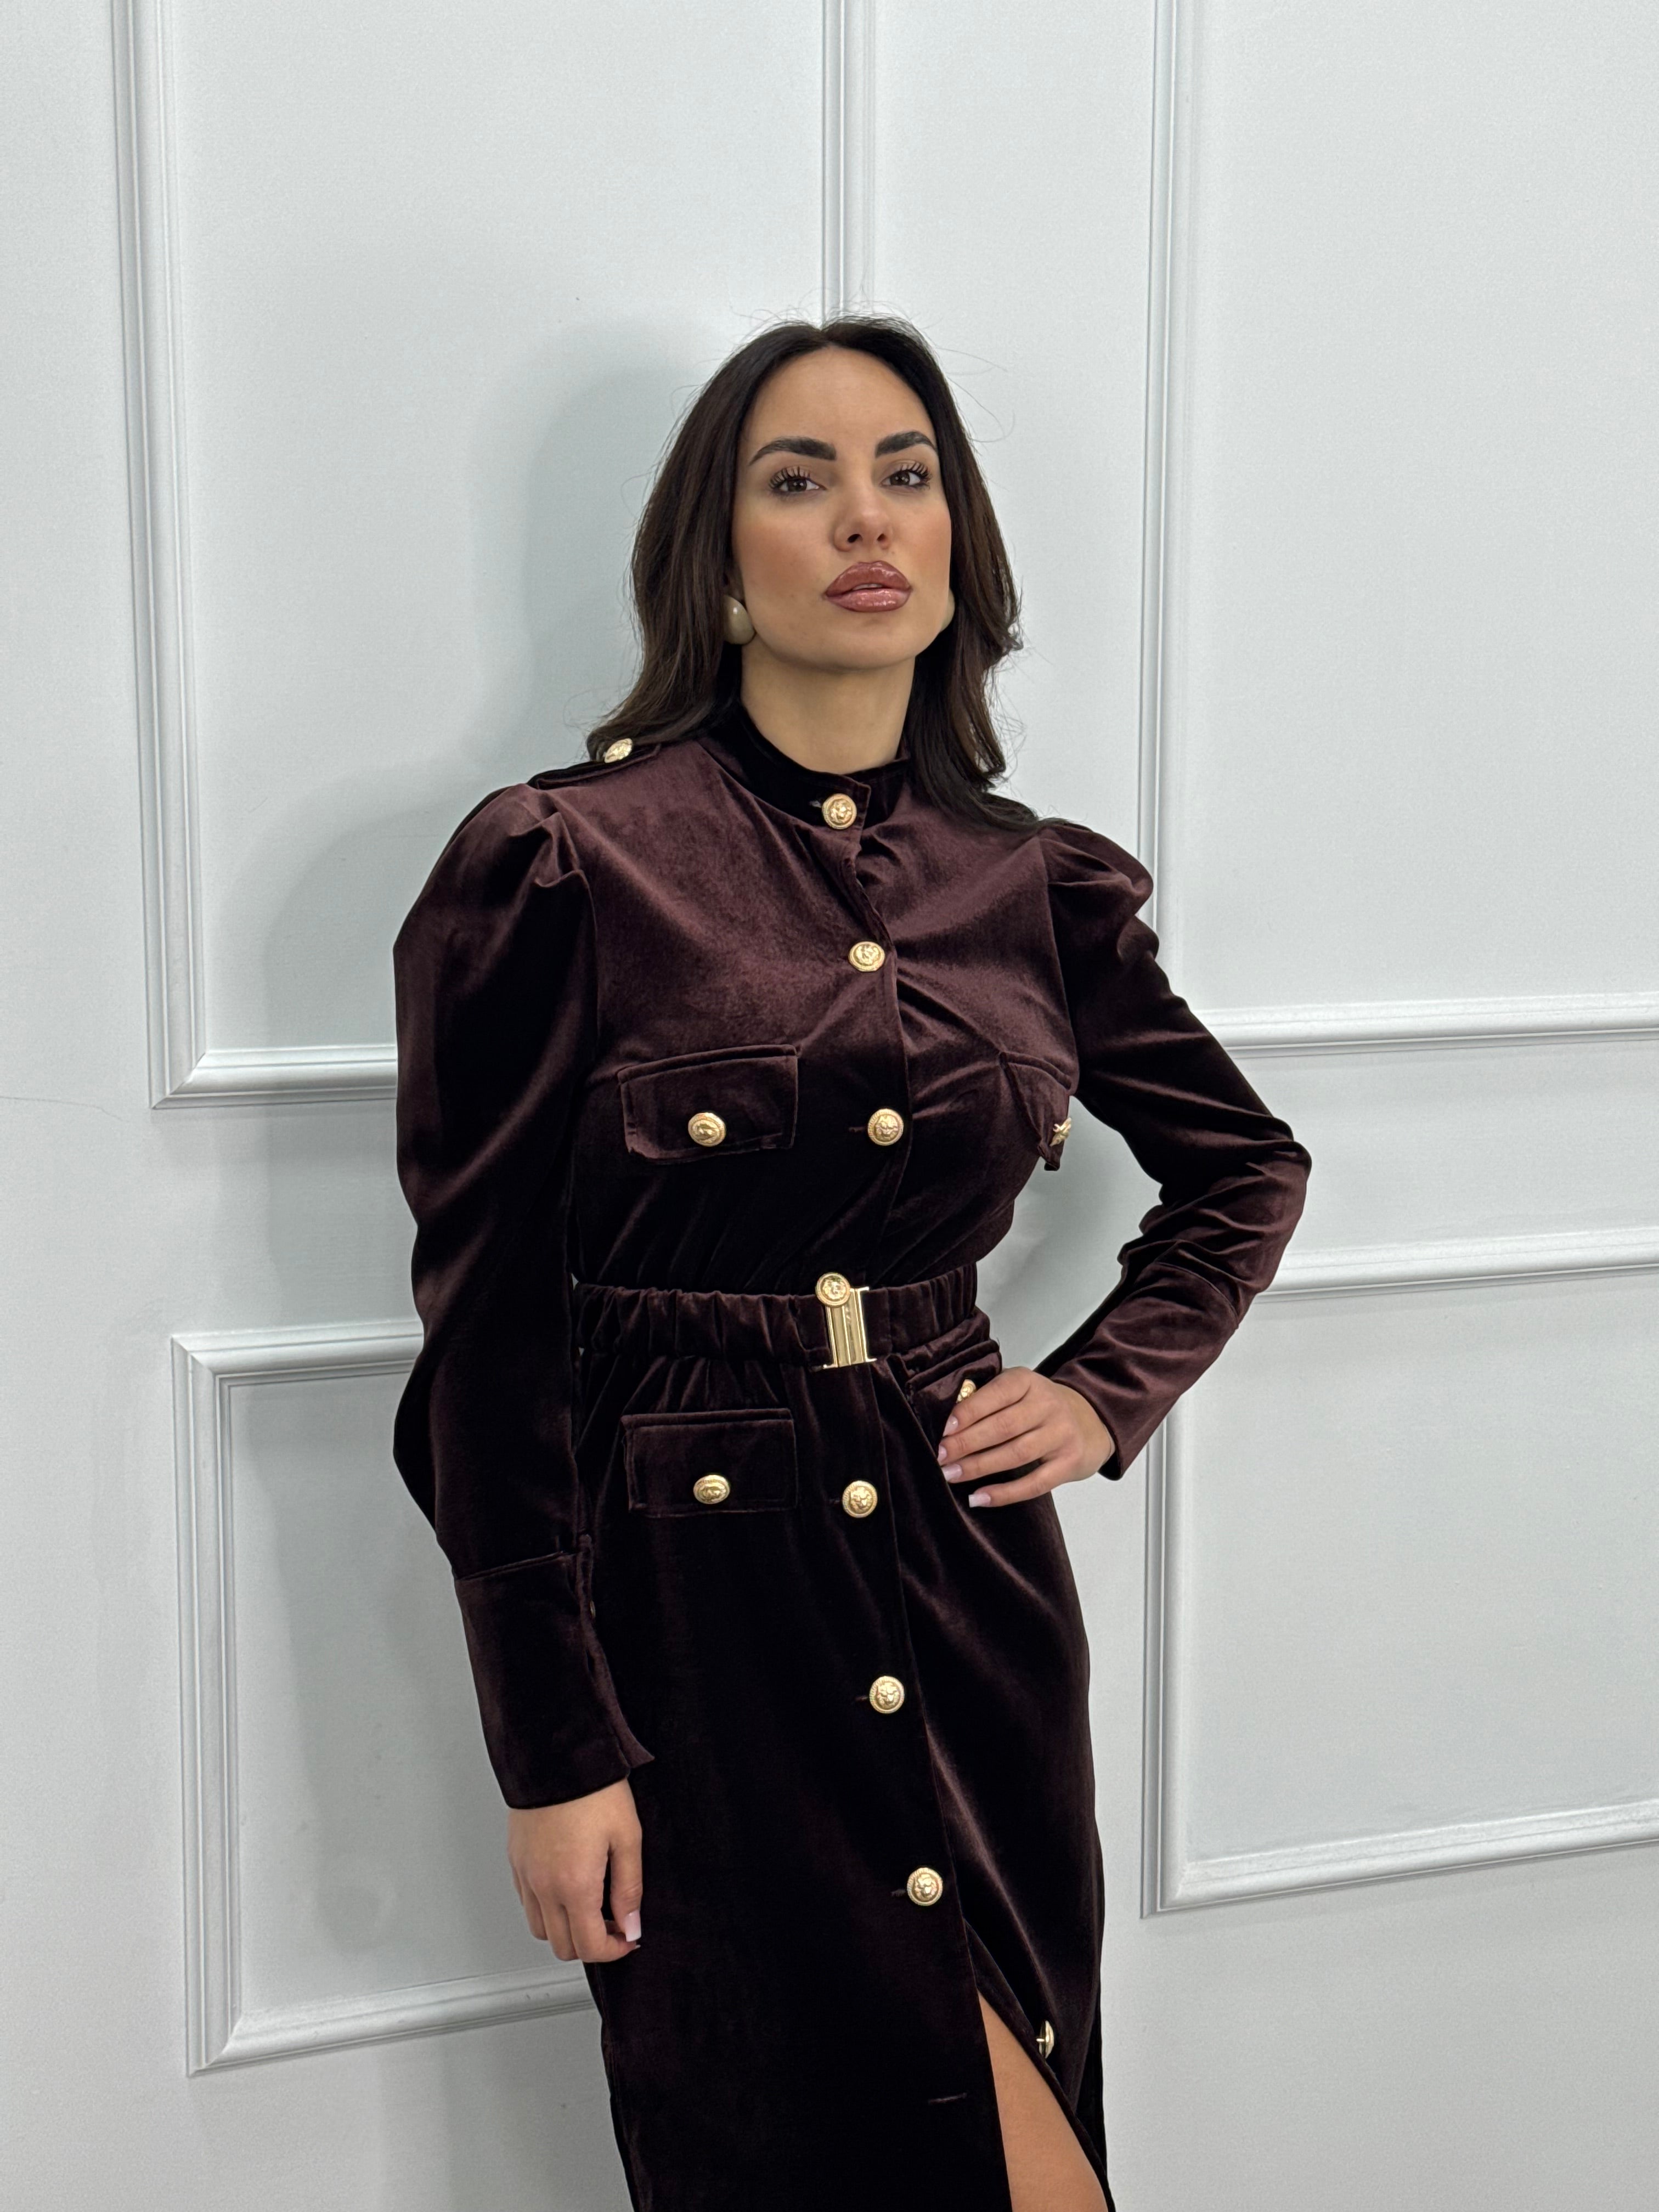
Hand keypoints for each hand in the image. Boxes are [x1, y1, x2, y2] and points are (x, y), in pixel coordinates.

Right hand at [507, 1778, 642, 1963]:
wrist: (557, 1755)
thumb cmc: (594, 1790)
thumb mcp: (627, 1838)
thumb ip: (629, 1889)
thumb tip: (631, 1926)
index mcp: (574, 1885)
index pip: (589, 1947)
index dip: (613, 1951)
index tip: (628, 1938)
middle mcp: (544, 1887)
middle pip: (562, 1946)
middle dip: (591, 1944)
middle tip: (613, 1922)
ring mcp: (525, 1875)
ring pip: (540, 1929)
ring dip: (566, 1929)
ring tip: (589, 1905)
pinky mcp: (516, 1861)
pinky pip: (527, 1903)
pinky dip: (546, 1909)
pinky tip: (567, 1886)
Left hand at [935, 1368, 1116, 1507]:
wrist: (1091, 1420)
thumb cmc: (1039, 1406)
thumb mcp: (1018, 1390)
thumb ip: (988, 1398)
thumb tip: (948, 1422)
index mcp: (1028, 1381)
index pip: (997, 1394)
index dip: (969, 1412)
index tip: (943, 1430)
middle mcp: (1048, 1404)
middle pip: (1003, 1426)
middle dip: (967, 1443)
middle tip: (940, 1457)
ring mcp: (1061, 1434)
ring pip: (1016, 1454)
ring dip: (979, 1467)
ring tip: (951, 1475)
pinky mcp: (1069, 1463)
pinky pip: (1034, 1483)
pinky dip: (1004, 1493)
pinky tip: (979, 1498)